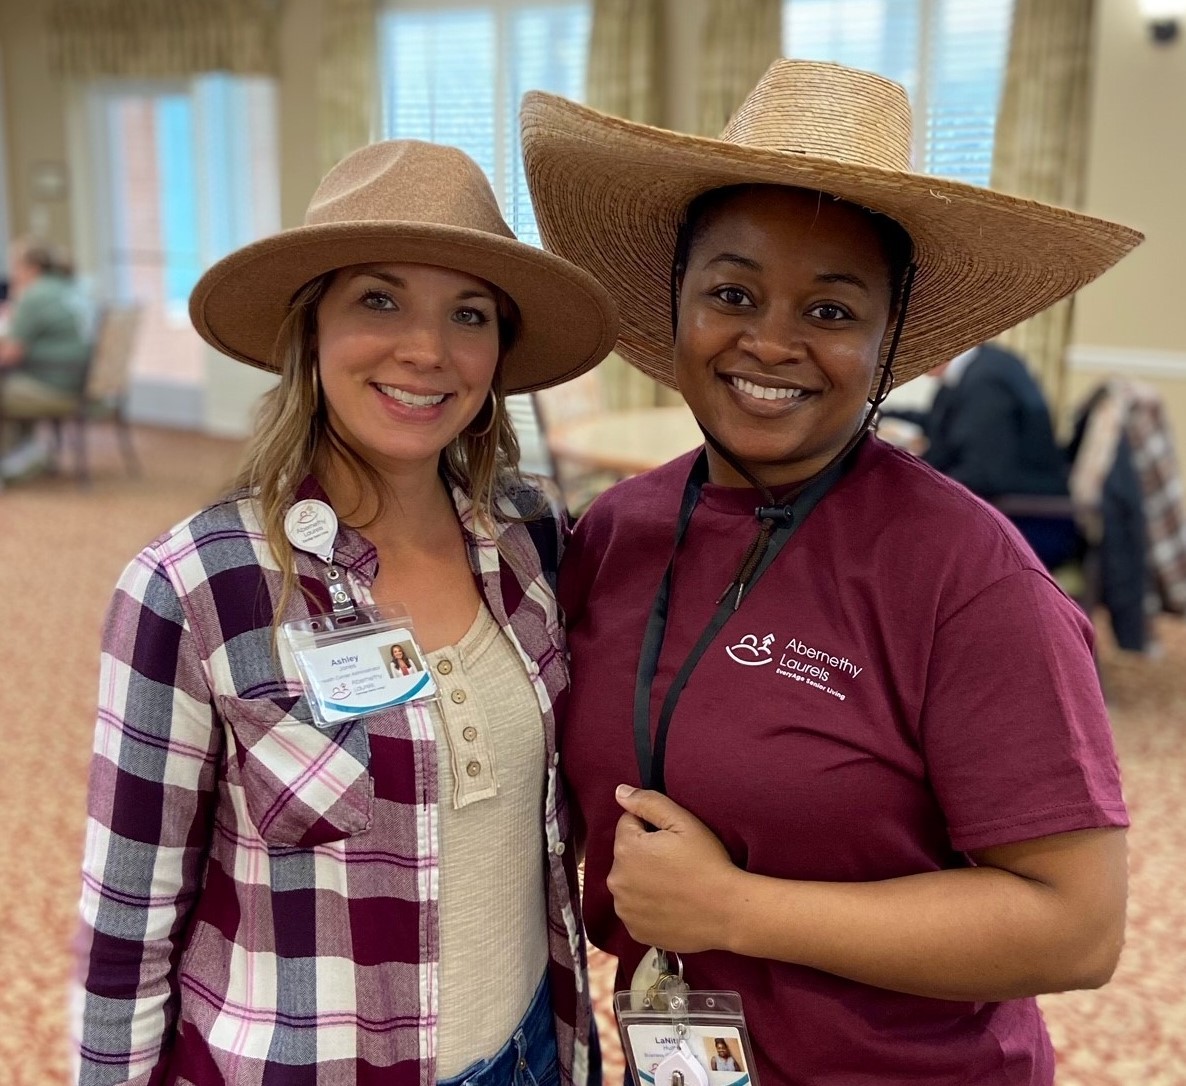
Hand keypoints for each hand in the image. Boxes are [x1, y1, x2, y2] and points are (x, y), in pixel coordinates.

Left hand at [607, 784, 740, 952]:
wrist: (727, 912)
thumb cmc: (708, 864)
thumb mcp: (683, 822)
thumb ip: (648, 802)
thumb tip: (620, 793)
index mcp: (626, 848)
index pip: (629, 823)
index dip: (652, 828)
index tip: (673, 841)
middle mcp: (616, 879)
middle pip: (627, 854)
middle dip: (645, 853)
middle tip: (677, 863)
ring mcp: (624, 908)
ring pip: (629, 882)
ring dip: (644, 880)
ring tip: (675, 885)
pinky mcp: (634, 930)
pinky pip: (635, 908)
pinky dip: (647, 905)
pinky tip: (671, 904)